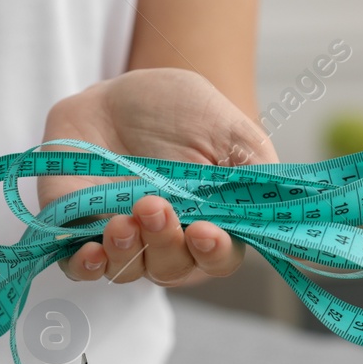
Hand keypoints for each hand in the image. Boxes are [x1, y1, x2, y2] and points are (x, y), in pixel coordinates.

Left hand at [40, 68, 275, 286]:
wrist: (120, 93)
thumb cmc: (183, 112)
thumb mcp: (229, 131)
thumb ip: (256, 173)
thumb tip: (283, 208)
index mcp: (212, 223)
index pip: (219, 259)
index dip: (213, 253)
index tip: (205, 232)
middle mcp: (167, 240)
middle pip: (171, 268)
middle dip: (164, 243)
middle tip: (154, 205)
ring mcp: (122, 239)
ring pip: (126, 270)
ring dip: (126, 252)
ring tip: (122, 221)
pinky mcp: (78, 230)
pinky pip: (81, 266)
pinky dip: (85, 266)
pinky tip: (89, 252)